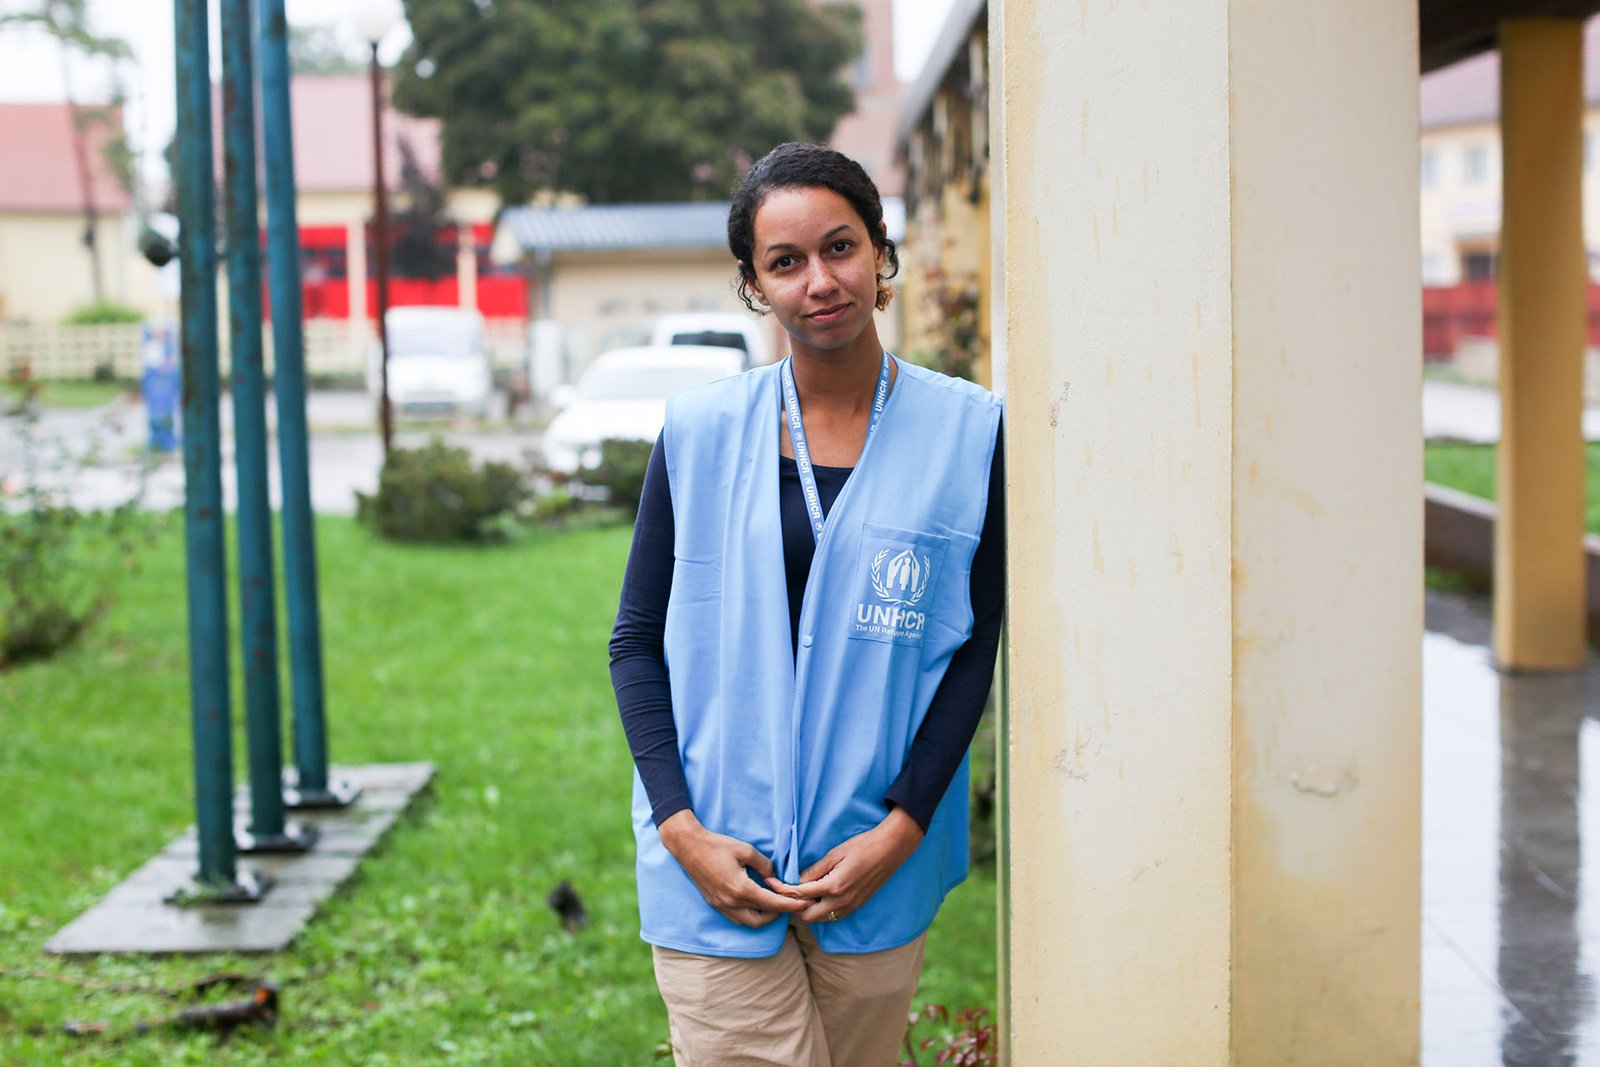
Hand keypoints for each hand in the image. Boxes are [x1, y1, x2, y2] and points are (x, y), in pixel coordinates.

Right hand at [657, 809, 808, 927]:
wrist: (688, 846)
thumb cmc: (717, 845)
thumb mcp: (745, 850)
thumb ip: (764, 865)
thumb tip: (774, 876)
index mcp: (741, 889)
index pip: (773, 904)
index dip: (791, 905)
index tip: (805, 904)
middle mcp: (731, 902)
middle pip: (761, 920)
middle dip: (778, 914)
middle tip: (789, 902)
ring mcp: (721, 905)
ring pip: (748, 921)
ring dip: (763, 916)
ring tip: (773, 902)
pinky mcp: (714, 903)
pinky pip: (736, 917)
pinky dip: (749, 914)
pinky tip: (755, 901)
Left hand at [767, 808, 924, 924]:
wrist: (891, 849)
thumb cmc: (862, 846)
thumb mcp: (834, 854)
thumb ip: (815, 870)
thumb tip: (797, 881)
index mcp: (833, 886)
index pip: (800, 894)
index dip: (783, 890)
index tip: (772, 884)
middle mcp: (841, 901)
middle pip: (808, 916)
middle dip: (795, 906)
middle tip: (789, 891)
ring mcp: (851, 906)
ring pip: (822, 919)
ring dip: (810, 910)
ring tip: (805, 893)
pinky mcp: (858, 905)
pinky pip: (835, 916)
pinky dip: (825, 910)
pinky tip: (822, 896)